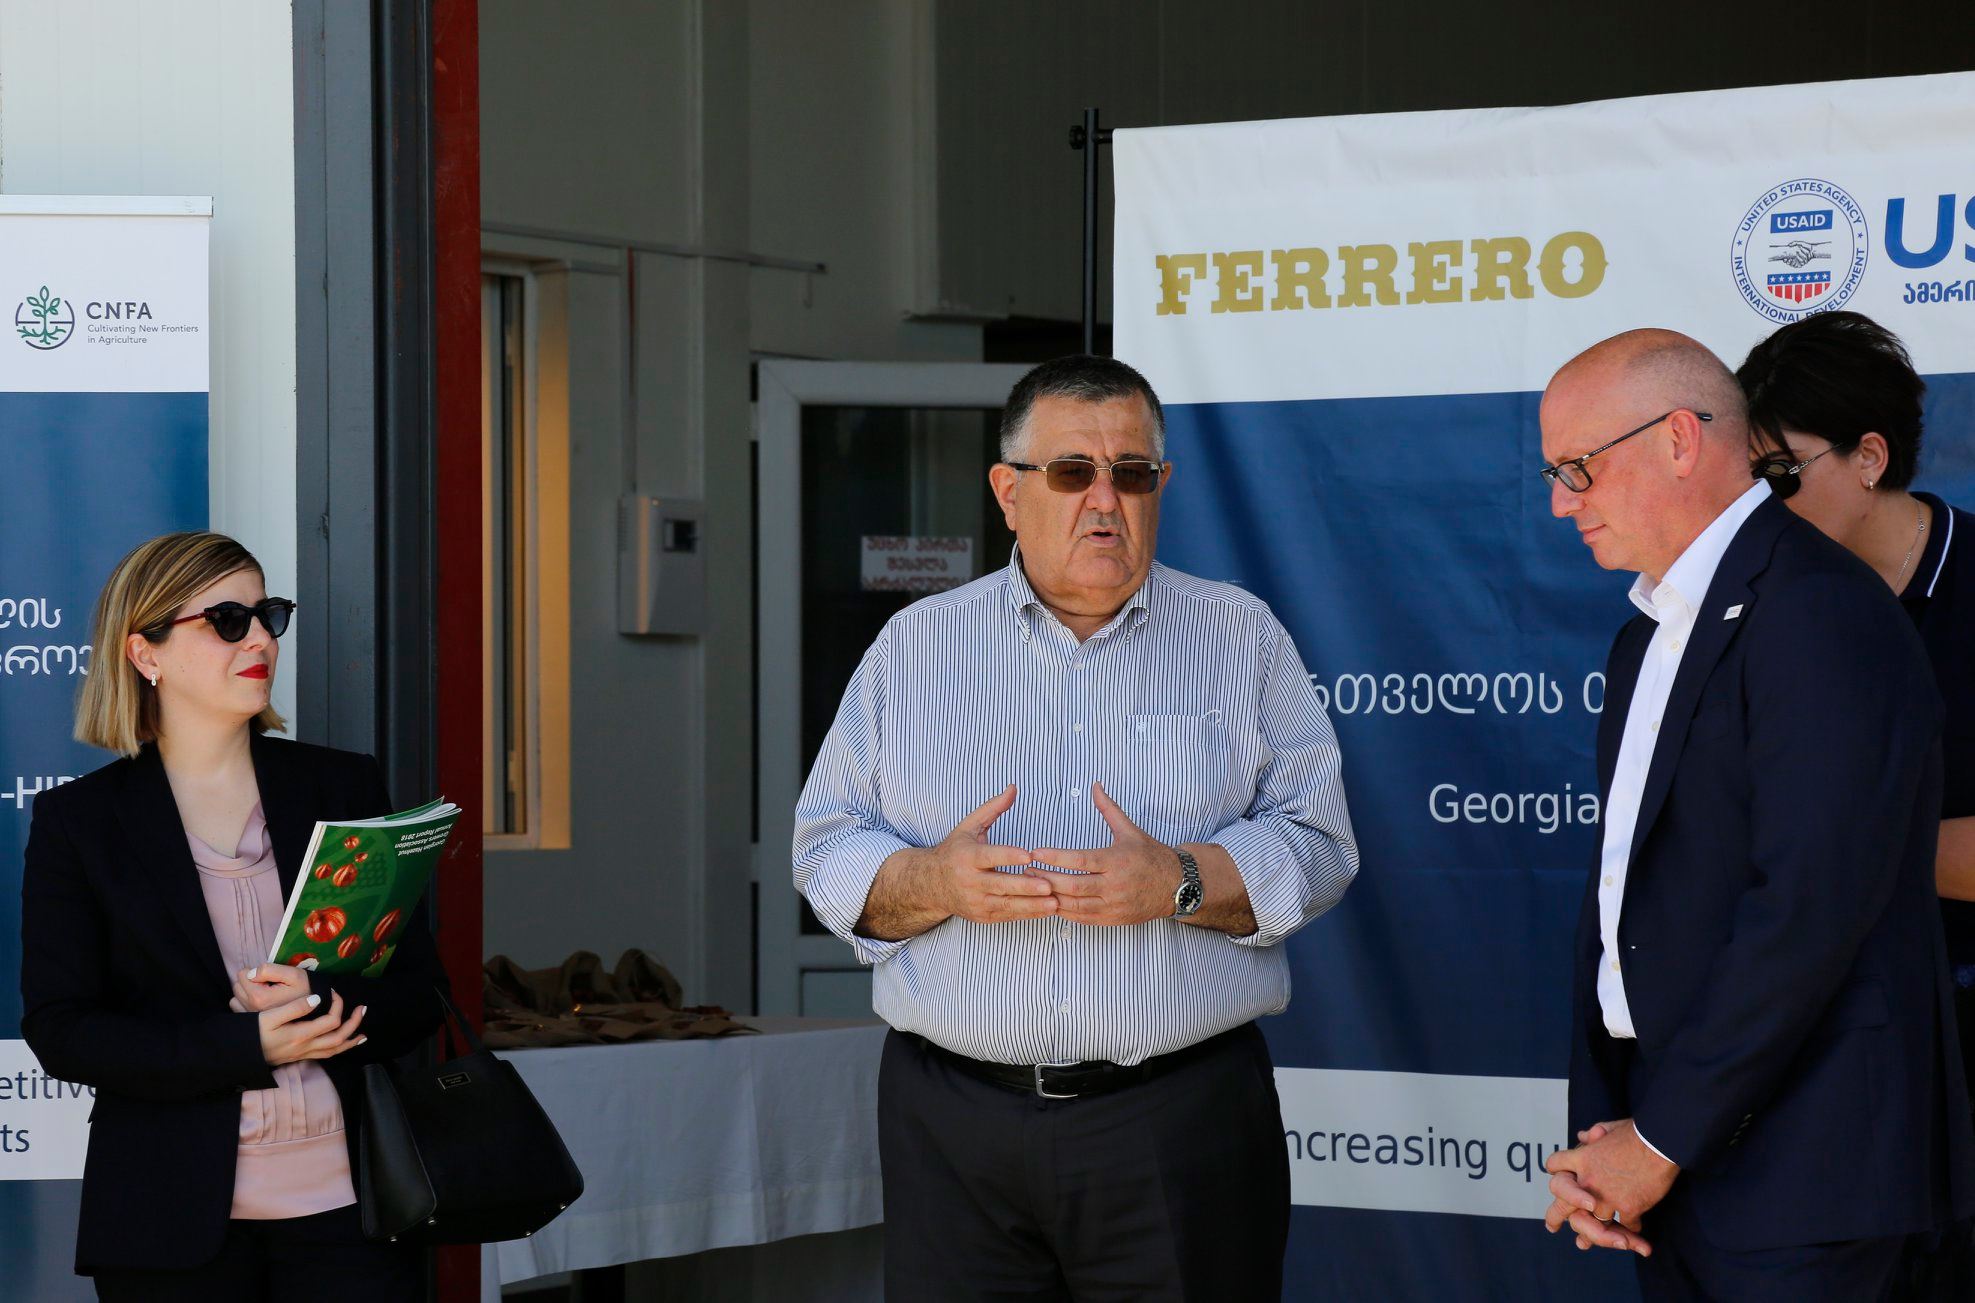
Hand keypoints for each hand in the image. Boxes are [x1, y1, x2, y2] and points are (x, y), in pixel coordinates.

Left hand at [229, 963, 311, 1013]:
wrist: (314, 1011)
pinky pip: (237, 1007)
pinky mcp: (252, 1021)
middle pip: (237, 985)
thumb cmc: (304, 990)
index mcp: (259, 997)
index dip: (254, 971)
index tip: (267, 977)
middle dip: (249, 981)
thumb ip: (270, 970)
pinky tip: (257, 1001)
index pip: (242, 975)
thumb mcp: (293, 975)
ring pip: (236, 996)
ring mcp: (251, 1016)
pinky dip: (243, 1002)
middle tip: (266, 983)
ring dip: (245, 992)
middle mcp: (252, 1008)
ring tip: (262, 992)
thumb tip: (251, 973)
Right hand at [257, 989, 366, 1066]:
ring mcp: (303, 1054)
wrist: (239, 1054)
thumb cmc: (252, 1032)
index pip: (331, 1021)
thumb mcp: (270, 1016)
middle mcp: (306, 1047)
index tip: (333, 992)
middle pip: (340, 1039)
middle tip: (363, 1008)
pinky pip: (326, 1055)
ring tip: (362, 1032)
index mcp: (301, 1035)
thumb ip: (294, 1008)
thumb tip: (317, 999)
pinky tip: (342, 1044)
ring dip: (350, 1040)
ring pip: (335, 1051)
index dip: (338, 1005)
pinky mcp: (299, 1056)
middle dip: (354, 1023)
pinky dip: (338, 1049)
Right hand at [920, 786, 1055, 925]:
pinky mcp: (982, 916)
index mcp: (967, 856)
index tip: (1029, 856)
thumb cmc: (954, 852)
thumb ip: (993, 808)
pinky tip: (1046, 910)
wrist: (930, 884)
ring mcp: (975, 901)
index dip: (1009, 856)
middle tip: (1049, 885)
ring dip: (1032, 905)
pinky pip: (1007, 916)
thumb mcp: (969, 826)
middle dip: (1026, 886)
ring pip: (1006, 905)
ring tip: (1055, 903)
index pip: (990, 856)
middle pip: (1001, 885)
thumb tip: (1013, 787)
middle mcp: (969, 881)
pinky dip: (1028, 914)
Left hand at [1028, 782, 1182, 926]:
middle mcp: (1115, 885)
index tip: (1034, 852)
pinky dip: (1064, 911)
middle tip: (1025, 870)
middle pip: (1073, 886)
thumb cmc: (1152, 857)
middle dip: (1046, 879)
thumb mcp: (1130, 830)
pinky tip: (1050, 902)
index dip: (1054, 857)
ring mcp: (1114, 906)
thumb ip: (1108, 809)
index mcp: (1117, 861)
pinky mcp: (1113, 919)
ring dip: (1051, 897)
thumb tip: (1095, 785)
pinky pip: (1083, 918)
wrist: (1176, 886)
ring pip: (1075, 905)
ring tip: (1031, 886)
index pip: (1079, 860)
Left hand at [1544, 1119, 1675, 1251]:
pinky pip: (1626, 1225)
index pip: (1555, 1165)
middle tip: (1552, 1226)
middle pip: (1562, 1203)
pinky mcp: (1628, 1208)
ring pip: (1596, 1221)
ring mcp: (1607, 1197)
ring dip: (1599, 1230)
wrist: (1659, 1144)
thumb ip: (1594, 1134)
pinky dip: (1631, 1228)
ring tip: (1597, 1239)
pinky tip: (1634, 1229)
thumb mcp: (1609, 1128)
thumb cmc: (1637, 1133)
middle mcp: (1588, 1180)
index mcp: (1581, 1158)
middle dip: (1555, 1216)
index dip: (1557, 1170)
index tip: (1559, 1176)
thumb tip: (1582, 1135)